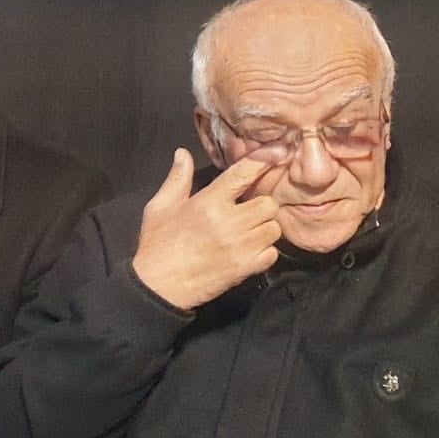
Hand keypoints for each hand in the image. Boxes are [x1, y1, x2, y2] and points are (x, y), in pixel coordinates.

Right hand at [131, 150, 280, 310]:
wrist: (158, 286)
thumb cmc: (158, 244)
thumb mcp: (159, 207)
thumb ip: (176, 179)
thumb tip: (182, 153)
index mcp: (207, 202)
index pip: (243, 173)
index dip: (264, 160)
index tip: (280, 151)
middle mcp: (228, 221)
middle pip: (268, 203)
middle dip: (261, 205)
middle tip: (248, 211)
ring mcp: (240, 246)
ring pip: (274, 228)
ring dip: (264, 228)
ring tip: (248, 232)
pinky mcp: (246, 267)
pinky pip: (272, 253)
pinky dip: (265, 251)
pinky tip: (248, 251)